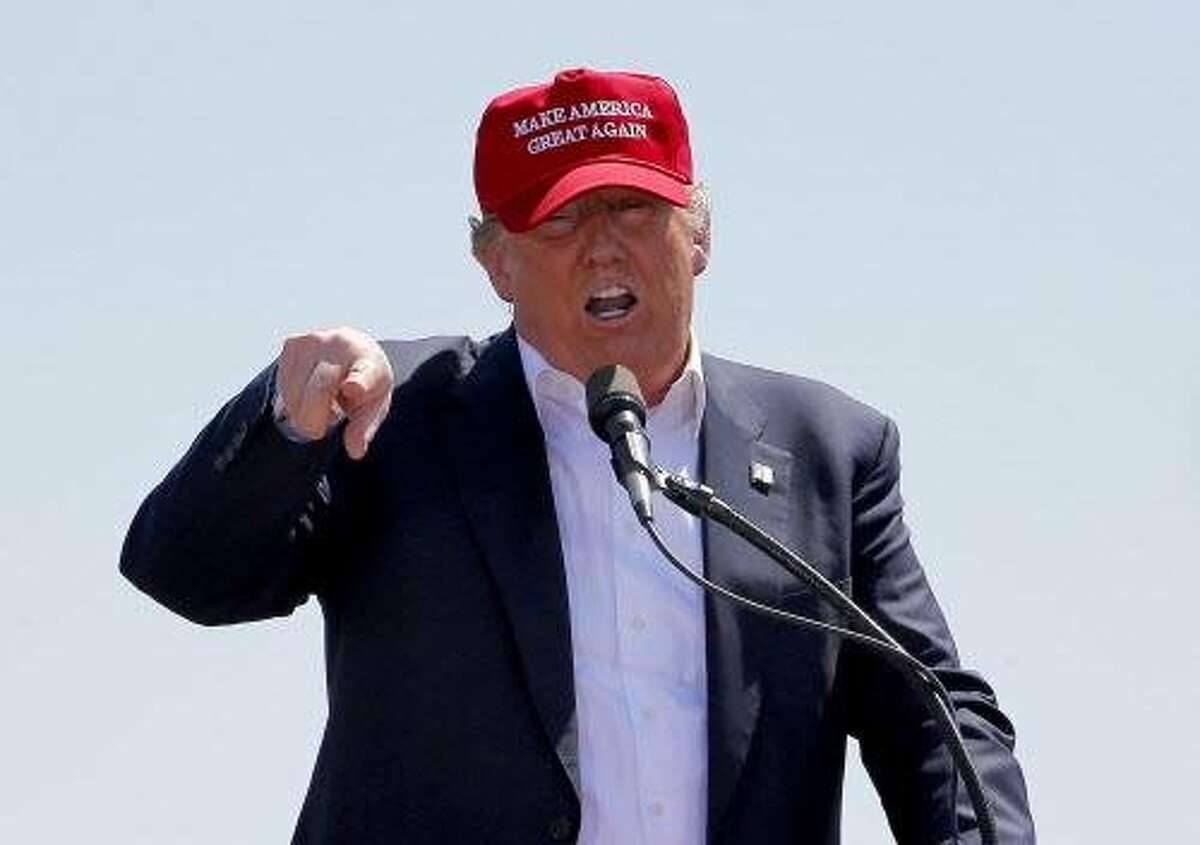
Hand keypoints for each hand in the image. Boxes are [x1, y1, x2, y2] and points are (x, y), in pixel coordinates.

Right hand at [275, 327, 393, 459]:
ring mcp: (315, 341)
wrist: (352, 347)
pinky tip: (307, 392)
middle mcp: (342, 346)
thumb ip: (363, 429)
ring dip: (302, 409)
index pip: (364, 376)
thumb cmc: (365, 385)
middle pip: (320, 390)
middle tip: (317, 432)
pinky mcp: (292, 343)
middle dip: (313, 418)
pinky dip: (292, 398)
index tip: (353, 388)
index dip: (358, 383)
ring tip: (319, 404)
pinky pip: (283, 384)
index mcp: (369, 363)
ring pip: (296, 390)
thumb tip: (355, 452)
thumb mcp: (372, 407)